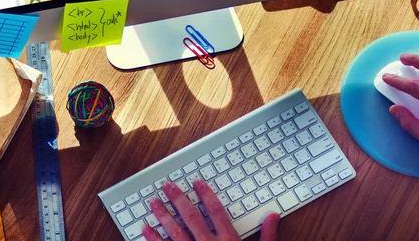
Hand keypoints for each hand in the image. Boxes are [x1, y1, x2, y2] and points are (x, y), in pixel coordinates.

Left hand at [142, 179, 279, 240]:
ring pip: (174, 232)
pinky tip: (145, 229)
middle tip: (167, 186)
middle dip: (178, 199)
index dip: (206, 194)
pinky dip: (153, 239)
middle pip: (191, 217)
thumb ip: (267, 236)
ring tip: (153, 203)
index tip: (196, 183)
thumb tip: (273, 216)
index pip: (215, 211)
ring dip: (162, 216)